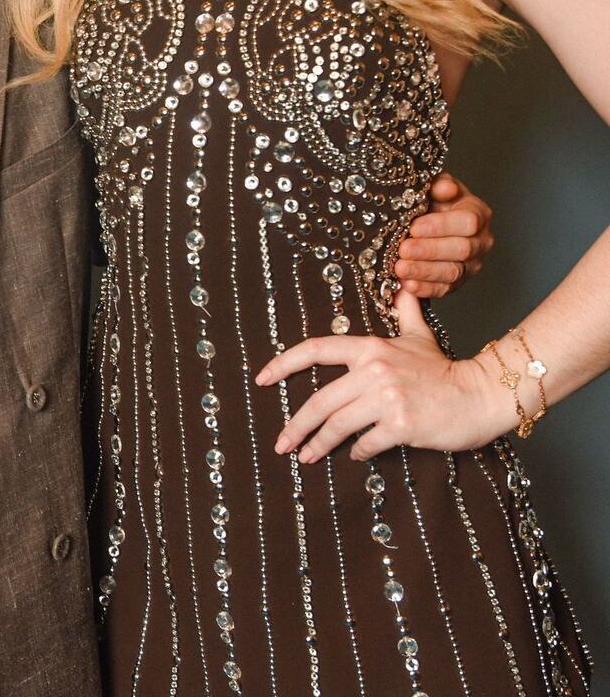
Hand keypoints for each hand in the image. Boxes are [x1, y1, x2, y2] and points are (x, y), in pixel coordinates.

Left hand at [256, 292, 511, 460]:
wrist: (482, 394)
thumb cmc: (447, 369)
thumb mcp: (420, 337)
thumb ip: (407, 312)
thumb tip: (402, 287)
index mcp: (370, 348)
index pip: (315, 350)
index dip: (284, 364)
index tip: (262, 379)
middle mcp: (373, 370)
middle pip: (320, 400)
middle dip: (296, 425)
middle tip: (282, 443)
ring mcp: (387, 398)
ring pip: (338, 424)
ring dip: (318, 444)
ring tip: (306, 456)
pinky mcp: (401, 425)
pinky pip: (366, 442)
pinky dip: (356, 451)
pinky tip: (353, 455)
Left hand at [395, 172, 493, 297]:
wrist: (428, 220)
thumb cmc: (431, 200)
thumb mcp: (434, 187)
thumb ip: (439, 184)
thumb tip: (444, 188)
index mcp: (477, 213)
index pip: (467, 222)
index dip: (440, 226)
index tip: (414, 227)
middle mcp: (481, 241)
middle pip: (461, 249)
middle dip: (429, 250)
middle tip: (403, 249)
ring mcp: (471, 265)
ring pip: (453, 272)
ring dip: (424, 271)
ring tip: (399, 268)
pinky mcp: (457, 283)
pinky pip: (444, 289)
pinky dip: (425, 288)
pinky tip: (407, 284)